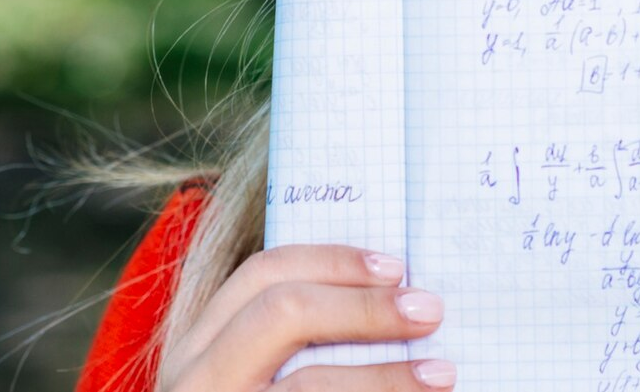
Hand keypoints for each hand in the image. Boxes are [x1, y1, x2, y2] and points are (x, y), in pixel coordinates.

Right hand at [156, 244, 454, 390]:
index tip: (396, 267)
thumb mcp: (261, 370)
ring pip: (309, 382)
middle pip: (282, 312)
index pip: (262, 273)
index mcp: (202, 345)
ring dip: (385, 375)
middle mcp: (198, 379)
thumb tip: (397, 299)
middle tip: (429, 311)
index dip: (333, 261)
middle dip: (365, 307)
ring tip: (441, 373)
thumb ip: (307, 339)